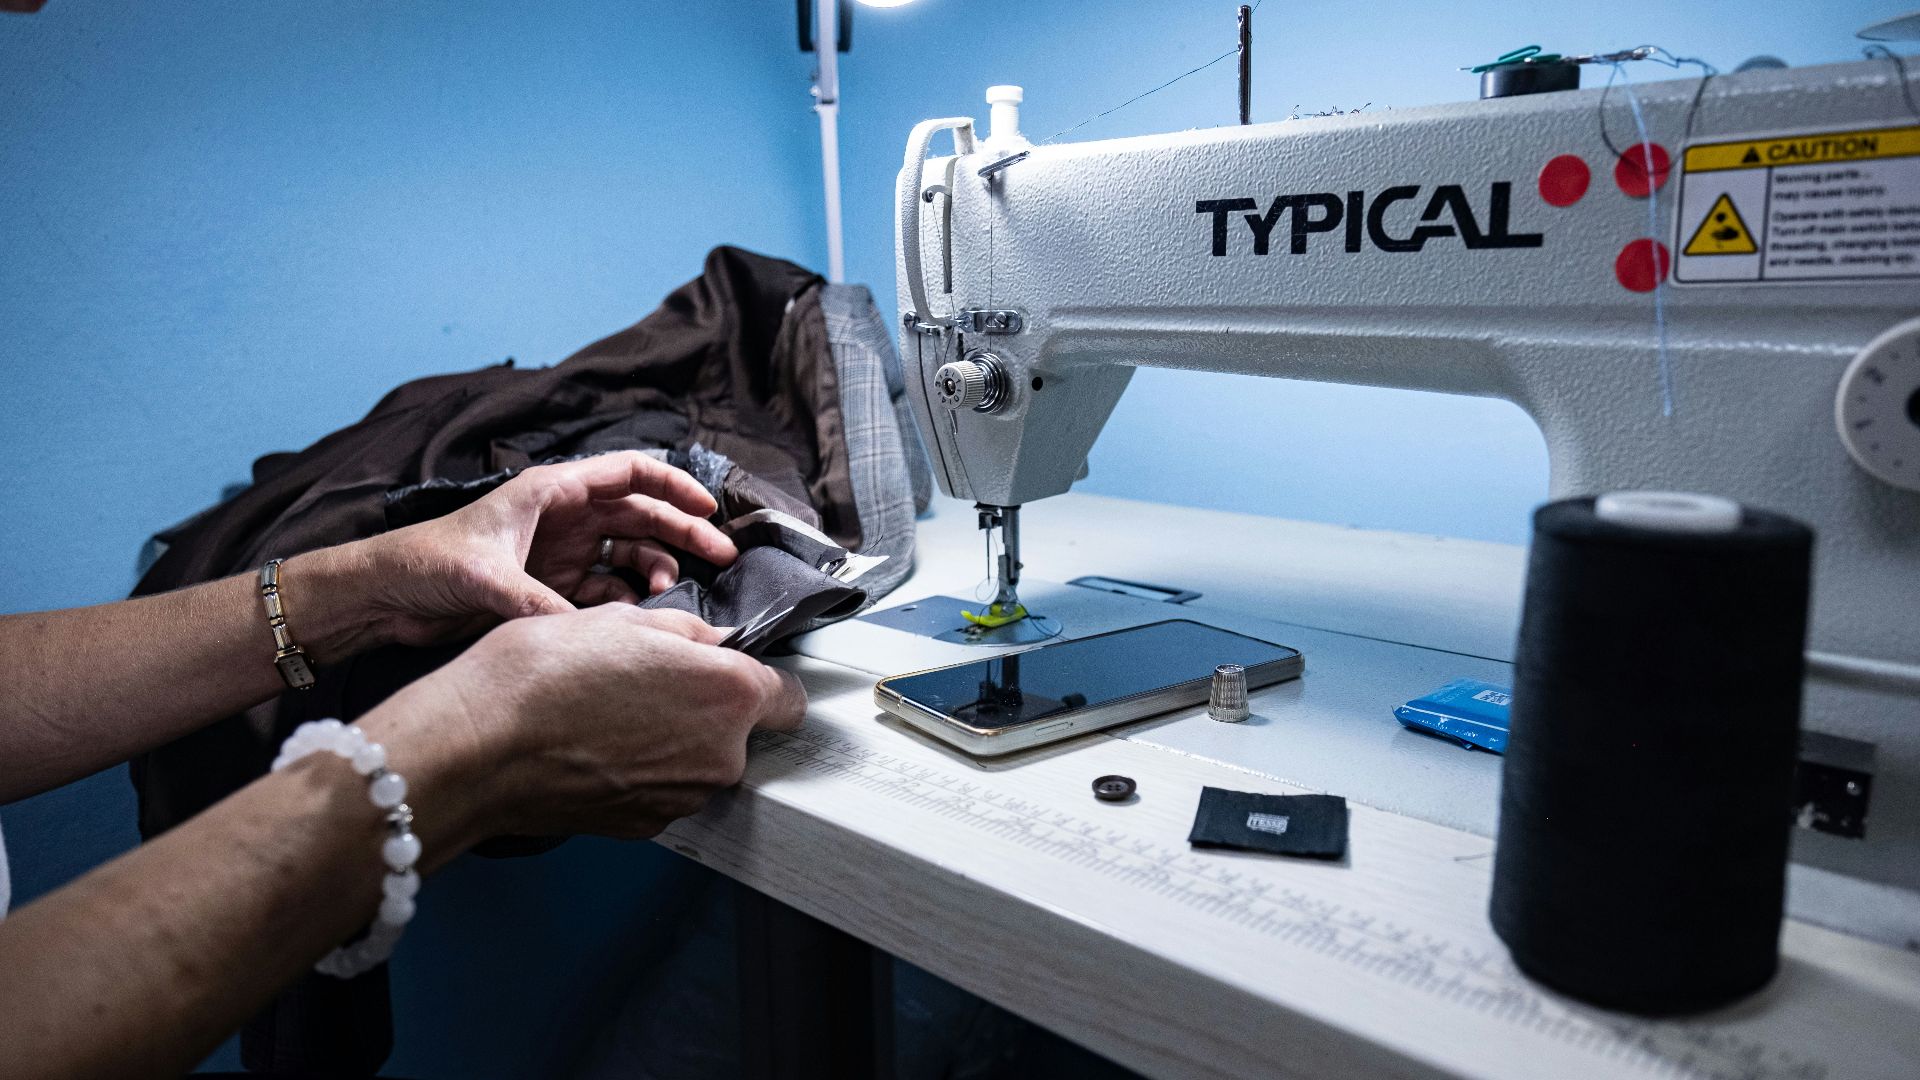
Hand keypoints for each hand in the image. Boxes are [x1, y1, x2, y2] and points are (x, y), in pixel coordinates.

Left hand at [299, 451, 738, 654]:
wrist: (383, 596)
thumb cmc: (426, 563)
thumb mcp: (486, 579)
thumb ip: (540, 606)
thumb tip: (587, 639)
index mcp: (552, 491)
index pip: (629, 472)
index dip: (675, 486)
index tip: (710, 510)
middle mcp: (563, 517)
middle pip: (640, 515)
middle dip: (681, 533)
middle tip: (721, 558)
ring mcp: (560, 553)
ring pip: (628, 556)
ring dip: (654, 572)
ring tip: (667, 597)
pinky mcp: (550, 587)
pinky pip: (604, 591)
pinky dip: (623, 604)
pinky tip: (631, 620)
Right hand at [361, 604, 806, 841]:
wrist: (475, 748)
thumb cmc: (538, 678)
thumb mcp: (621, 620)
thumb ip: (686, 633)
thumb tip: (709, 642)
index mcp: (728, 695)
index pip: (791, 694)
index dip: (764, 677)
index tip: (739, 670)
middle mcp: (719, 756)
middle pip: (745, 731)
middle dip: (712, 708)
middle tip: (655, 681)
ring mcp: (683, 798)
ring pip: (702, 762)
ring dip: (676, 739)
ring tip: (614, 711)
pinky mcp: (646, 824)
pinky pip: (664, 789)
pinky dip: (644, 770)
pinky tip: (599, 744)